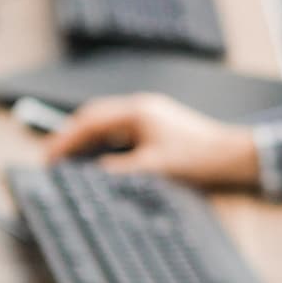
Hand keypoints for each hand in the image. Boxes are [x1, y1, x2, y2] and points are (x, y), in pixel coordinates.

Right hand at [42, 93, 258, 187]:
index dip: (65, 139)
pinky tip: (97, 160)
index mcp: (137, 112)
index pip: (89, 121)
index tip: (48, 157)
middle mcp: (141, 108)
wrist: (233, 155)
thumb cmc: (199, 158)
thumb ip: (118, 170)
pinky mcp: (156, 127)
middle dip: (70, 137)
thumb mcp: (152, 168)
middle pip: (93, 117)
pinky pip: (120, 131)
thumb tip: (89, 174)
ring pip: (106, 124)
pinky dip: (104, 143)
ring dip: (86, 140)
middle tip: (51, 159)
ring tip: (68, 161)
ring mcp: (149, 116)